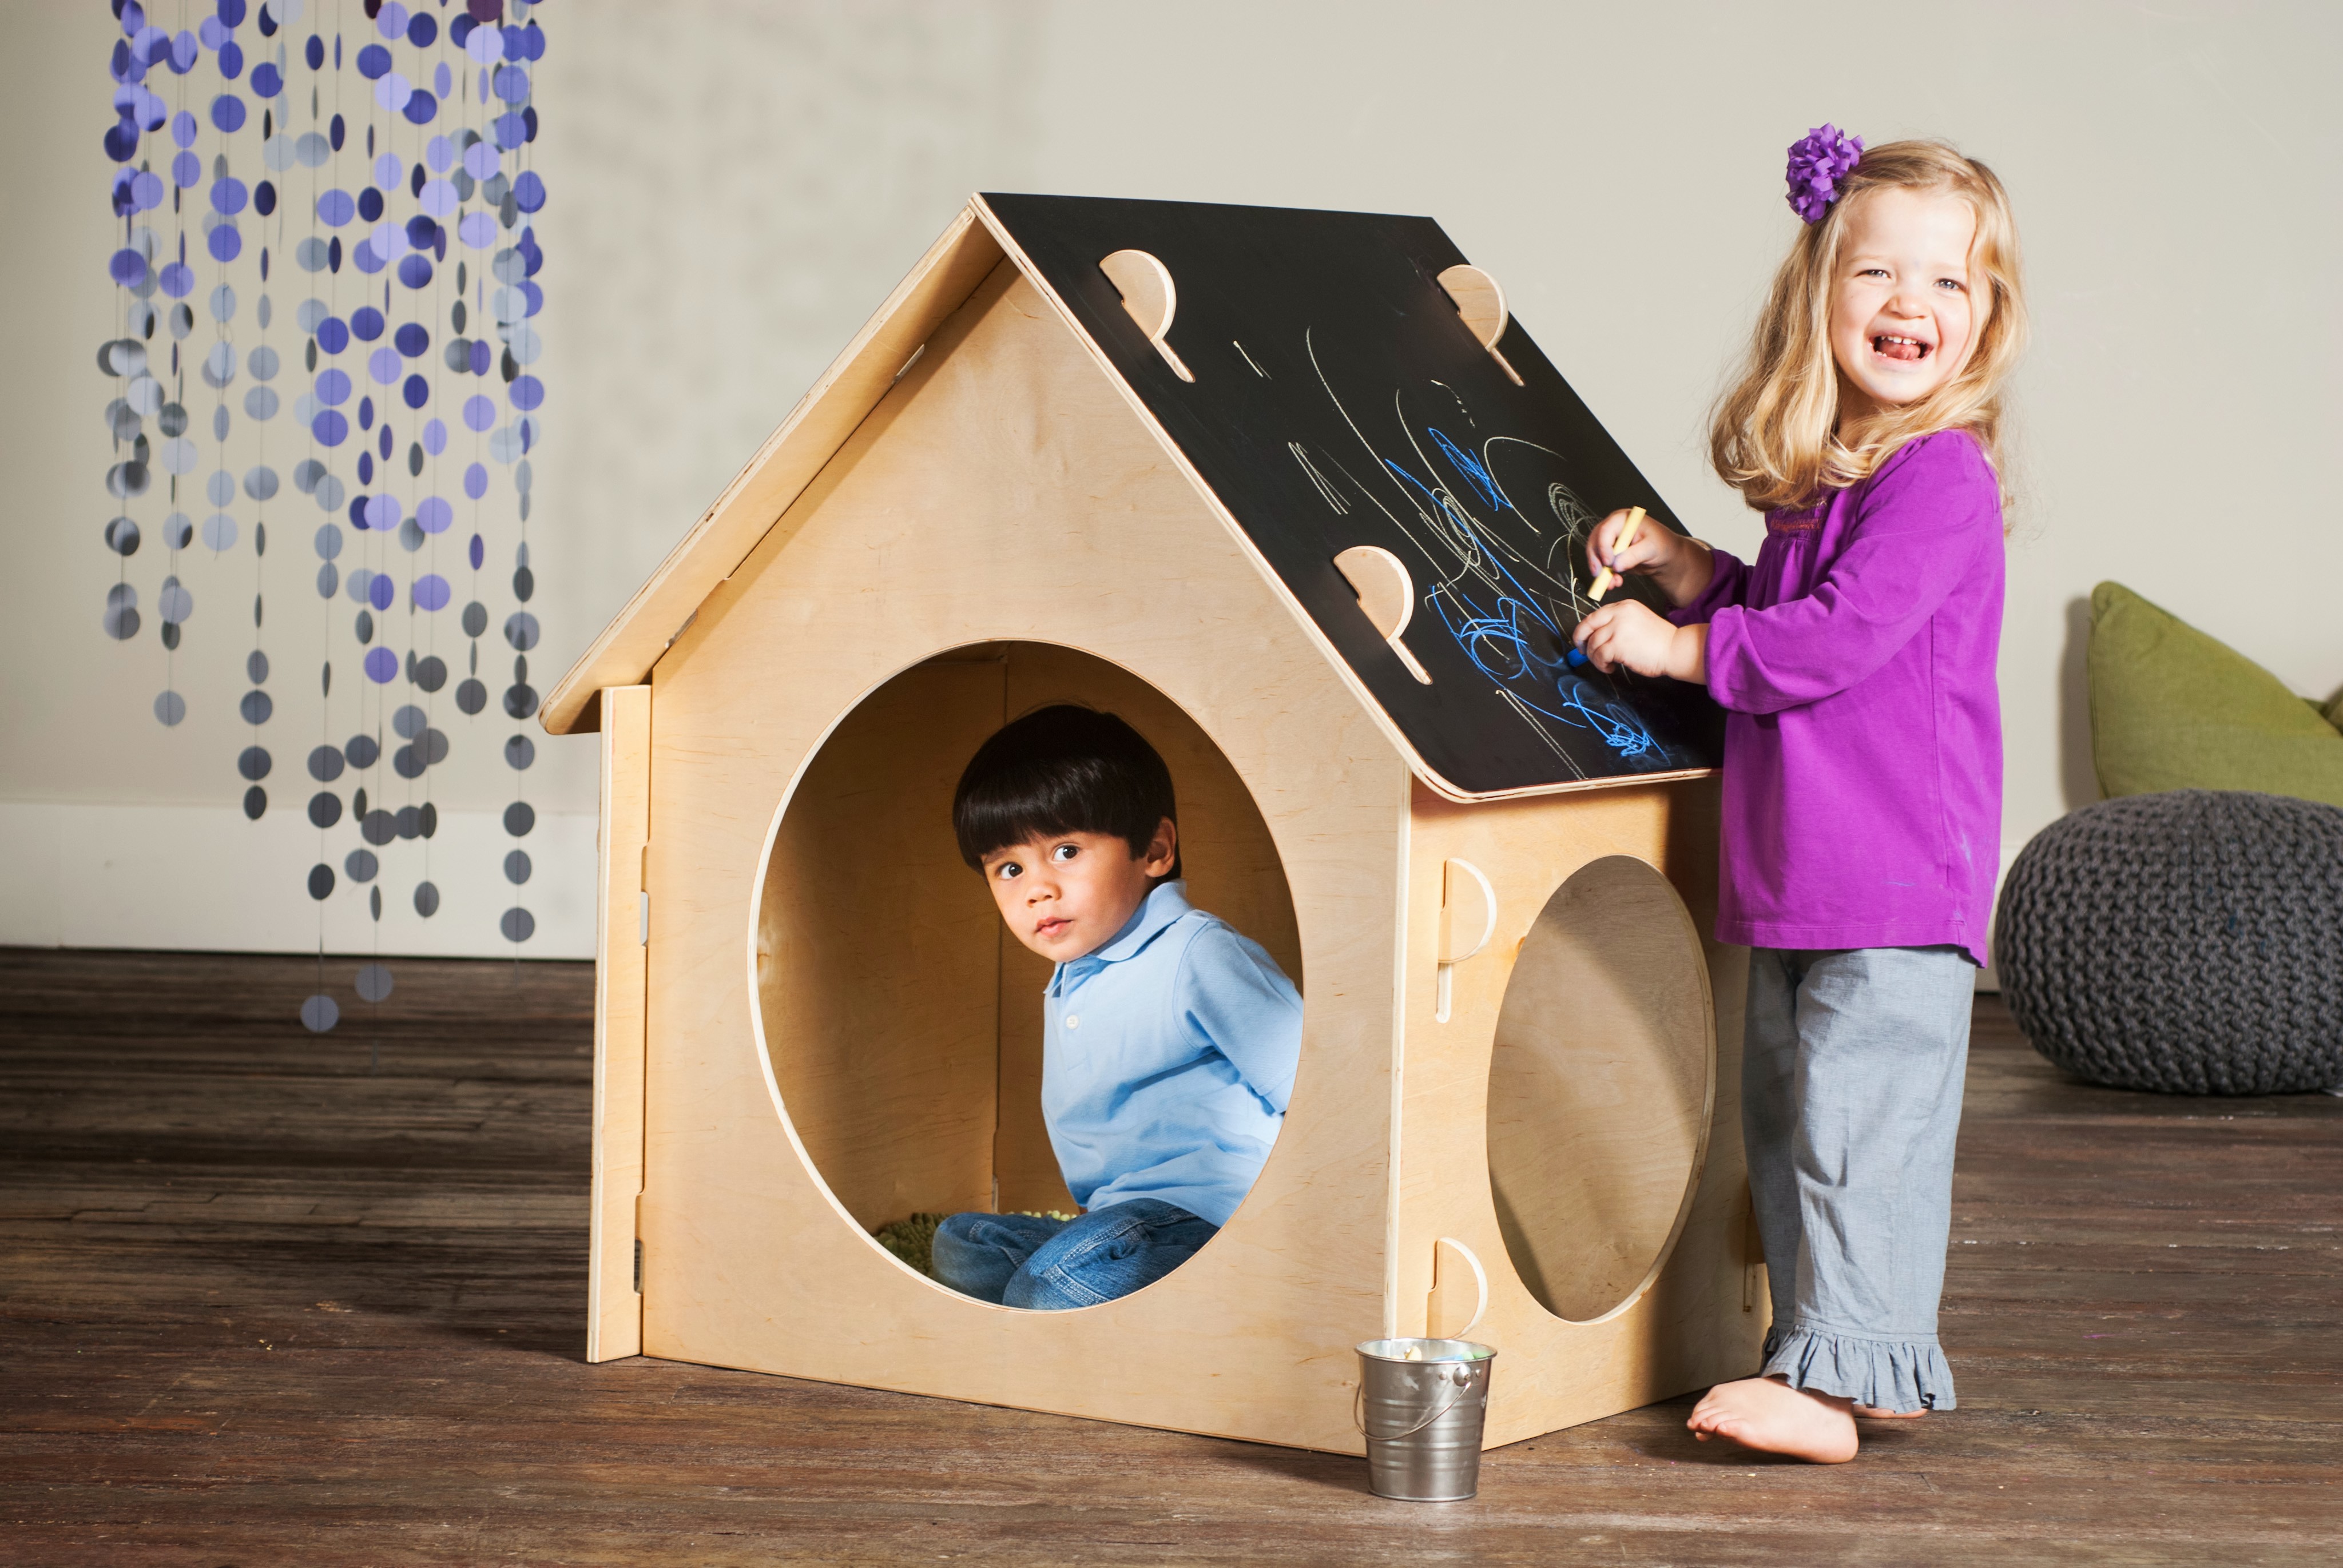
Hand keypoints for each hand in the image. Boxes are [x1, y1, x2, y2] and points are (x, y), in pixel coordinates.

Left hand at [1573, 601, 1707, 683]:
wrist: (1675, 649)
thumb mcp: (1637, 622)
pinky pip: (1599, 656)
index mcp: (1624, 606)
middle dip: (1580, 640)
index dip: (1585, 629)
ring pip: (1593, 644)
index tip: (1583, 639)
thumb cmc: (1659, 641)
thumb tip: (1595, 636)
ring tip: (1606, 664)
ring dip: (1595, 658)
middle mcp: (1619, 614)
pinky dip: (1601, 665)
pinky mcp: (1617, 645)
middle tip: (1582, 651)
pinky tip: (1611, 668)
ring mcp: (1617, 628)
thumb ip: (1617, 623)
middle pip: (1587, 625)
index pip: (1595, 615)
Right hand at [1588, 507, 1675, 584]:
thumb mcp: (1651, 548)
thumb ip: (1634, 555)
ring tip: (1611, 582)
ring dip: (1600, 571)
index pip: (1606, 530)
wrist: (1664, 555)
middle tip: (1600, 574)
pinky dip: (1605, 575)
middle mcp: (1613, 528)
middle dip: (1596, 560)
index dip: (1603, 547)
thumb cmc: (1661, 545)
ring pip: (1595, 555)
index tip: (1609, 563)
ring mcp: (1610, 541)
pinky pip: (1601, 565)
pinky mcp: (1610, 554)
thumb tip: (1616, 565)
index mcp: (1623, 519)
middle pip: (1595, 541)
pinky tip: (1614, 582)